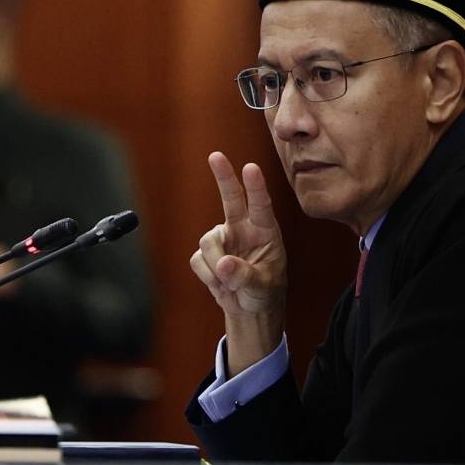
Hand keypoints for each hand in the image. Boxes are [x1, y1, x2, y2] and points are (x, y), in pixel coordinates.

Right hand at [190, 152, 285, 373]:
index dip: (256, 186)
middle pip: (231, 198)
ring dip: (217, 266)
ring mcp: (223, 239)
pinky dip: (208, 276)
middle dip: (223, 177)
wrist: (250, 308)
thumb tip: (224, 264)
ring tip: (231, 284)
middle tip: (216, 156)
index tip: (251, 168)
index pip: (261, 205)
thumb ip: (245, 275)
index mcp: (265, 230)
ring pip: (209, 242)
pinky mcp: (206, 253)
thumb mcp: (263, 286)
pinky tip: (222, 284)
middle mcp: (242, 228)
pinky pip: (199, 260)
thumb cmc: (265, 291)